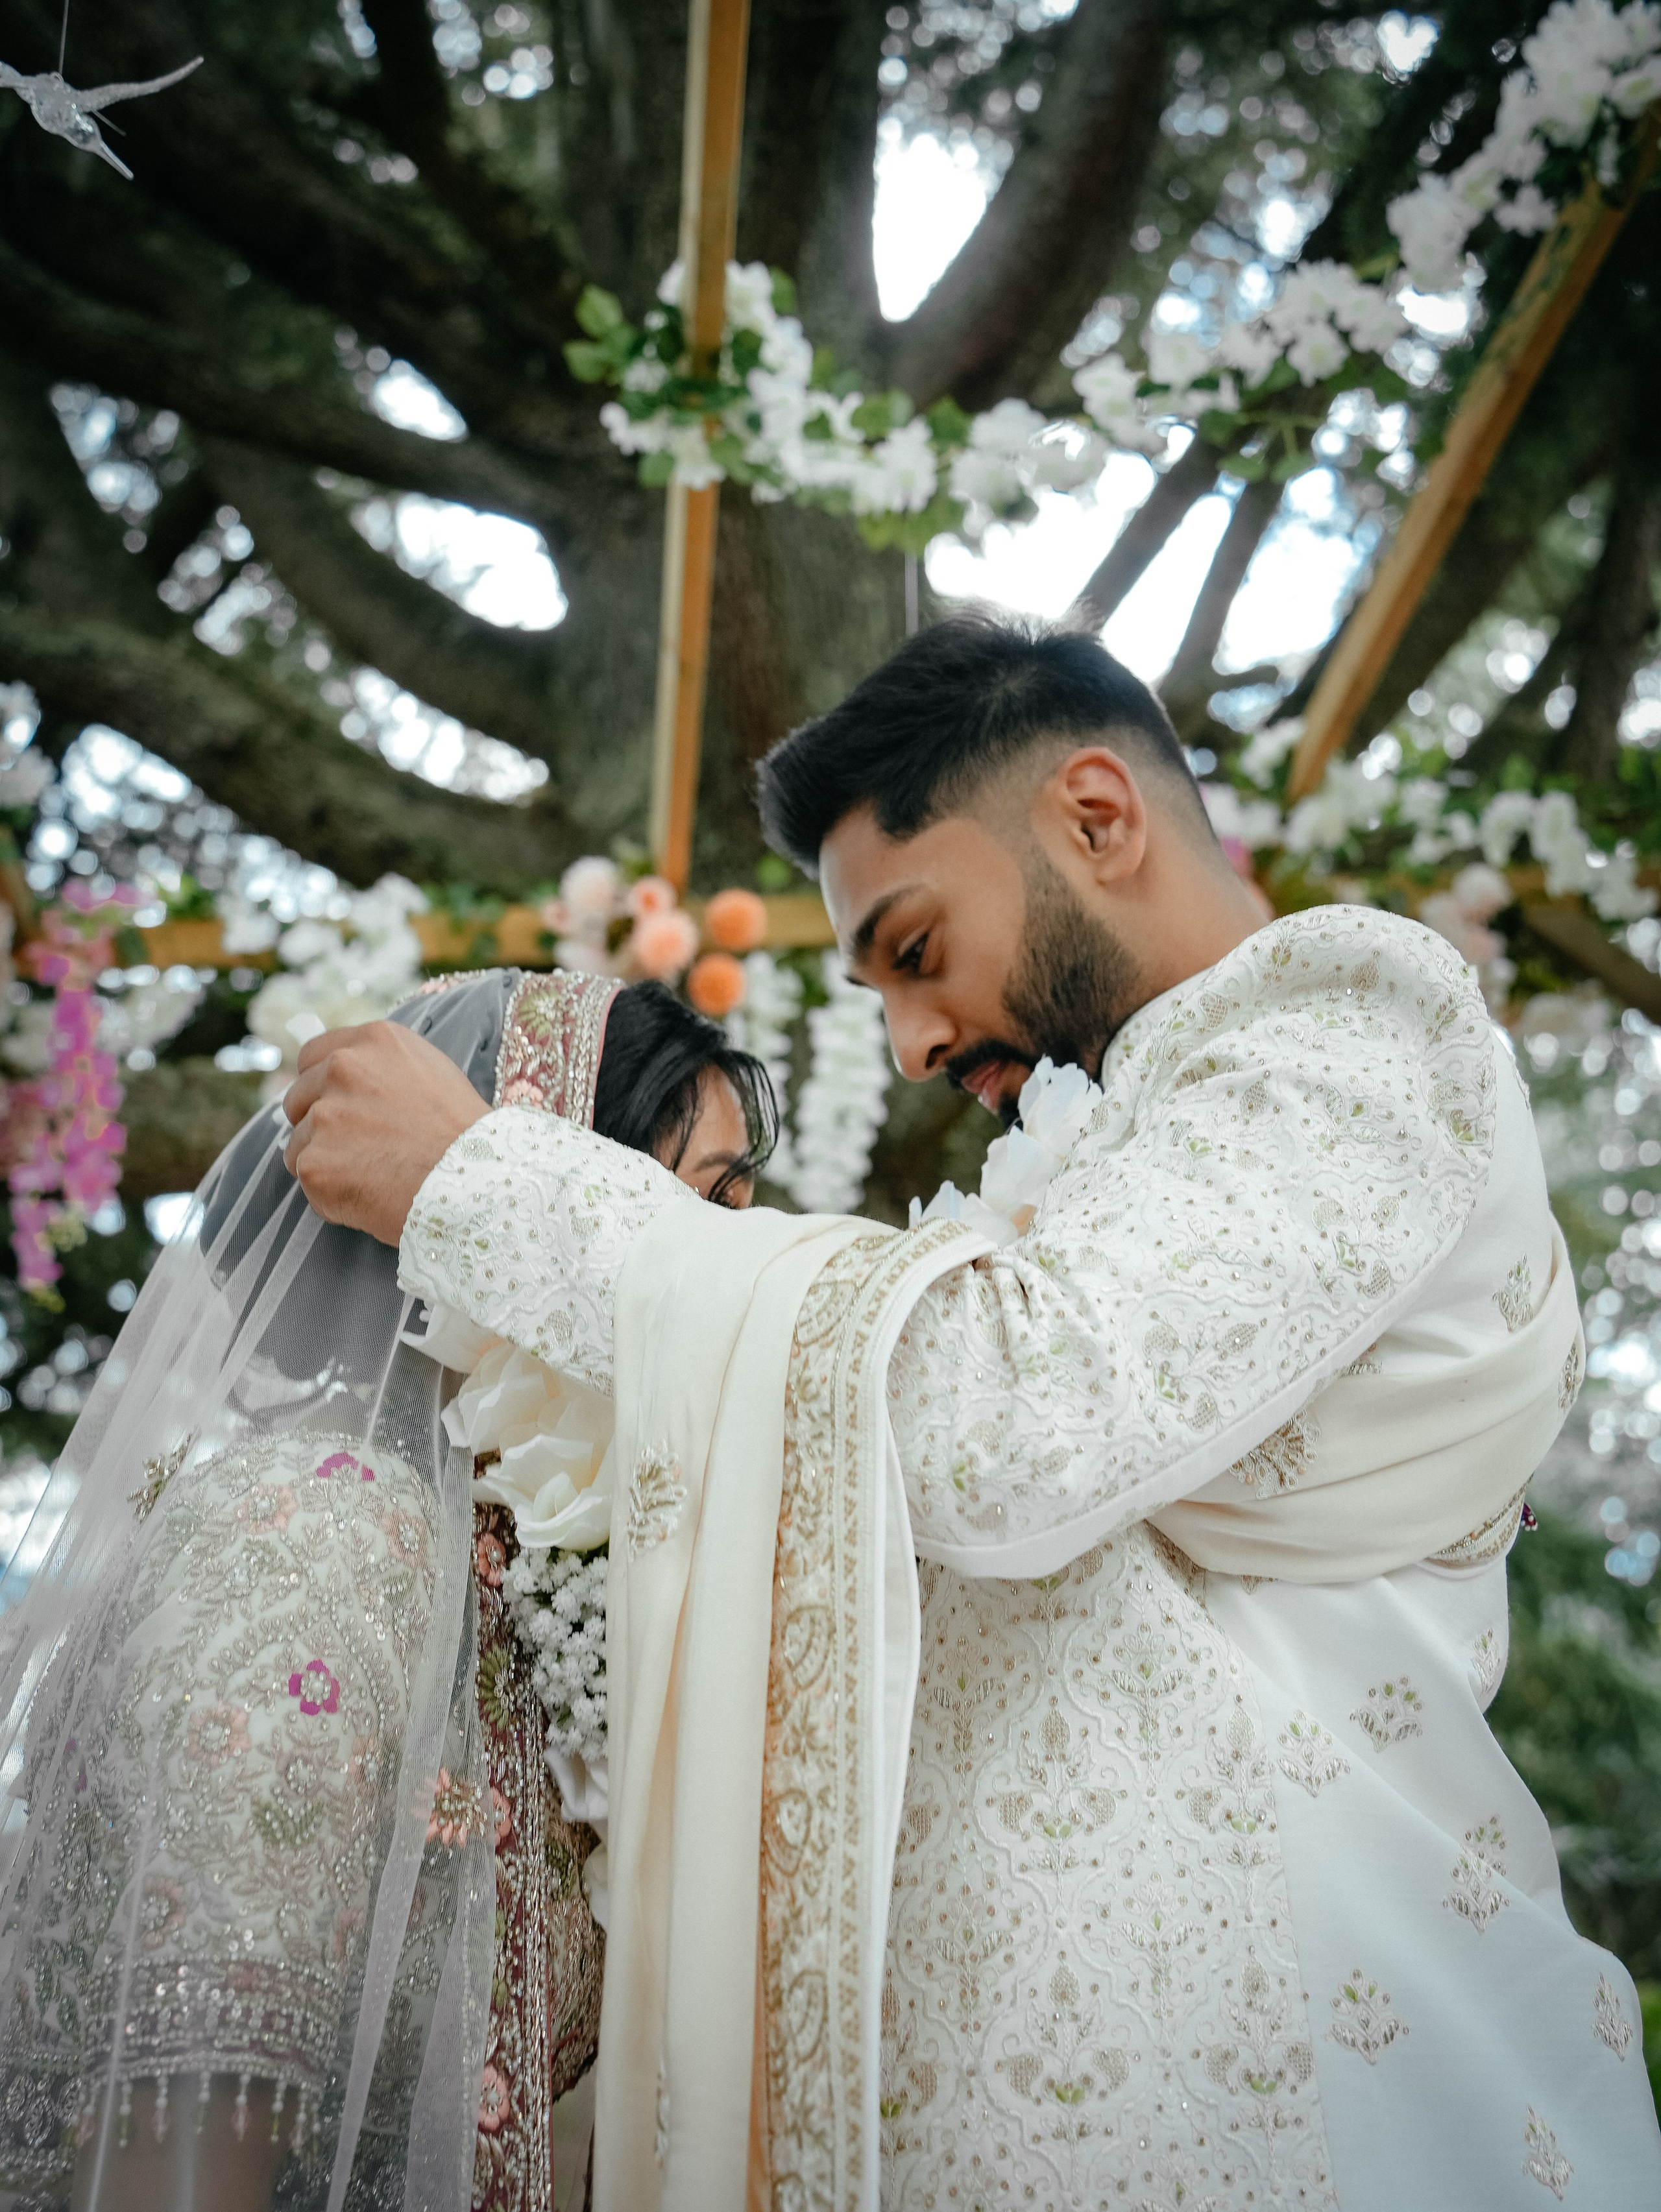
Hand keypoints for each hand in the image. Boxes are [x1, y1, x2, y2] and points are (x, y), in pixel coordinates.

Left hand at [282, 1021, 488, 1244]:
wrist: (479, 1185)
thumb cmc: (465, 1136)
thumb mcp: (431, 1073)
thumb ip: (381, 1068)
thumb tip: (342, 1079)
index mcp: (374, 1041)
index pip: (313, 1055)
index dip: (322, 1084)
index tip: (339, 1106)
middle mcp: (343, 1068)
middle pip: (297, 1098)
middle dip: (319, 1123)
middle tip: (360, 1148)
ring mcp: (325, 1117)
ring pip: (299, 1143)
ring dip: (326, 1161)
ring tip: (374, 1175)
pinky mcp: (314, 1164)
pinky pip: (308, 1181)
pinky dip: (331, 1194)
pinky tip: (370, 1197)